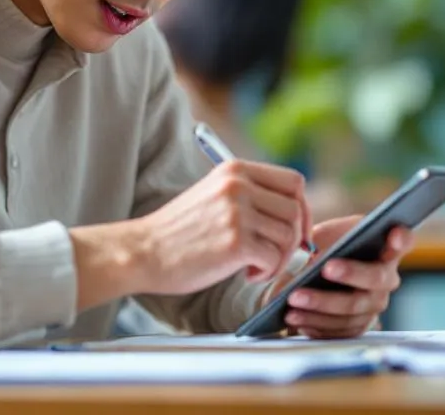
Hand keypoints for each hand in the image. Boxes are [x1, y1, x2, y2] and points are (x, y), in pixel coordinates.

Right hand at [134, 159, 310, 294]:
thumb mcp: (214, 195)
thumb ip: (250, 195)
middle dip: (294, 238)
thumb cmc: (179, 231)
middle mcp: (239, 185)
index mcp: (235, 170)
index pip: (294, 182)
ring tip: (254, 266)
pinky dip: (266, 272)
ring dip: (279, 258)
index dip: (302, 209)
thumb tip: (295, 213)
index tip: (295, 231)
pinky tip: (246, 274)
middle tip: (274, 255)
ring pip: (289, 236)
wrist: (143, 251)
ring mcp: (237, 212)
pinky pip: (275, 259)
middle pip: (296, 210)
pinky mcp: (236, 242)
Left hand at [271, 216, 414, 339]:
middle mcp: (387, 279)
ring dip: (321, 305)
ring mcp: (374, 305)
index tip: (394, 234)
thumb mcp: (326, 235)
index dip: (401, 238)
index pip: (404, 240)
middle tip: (325, 269)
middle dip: (350, 273)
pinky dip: (316, 324)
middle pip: (376, 278)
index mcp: (384, 248)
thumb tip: (310, 256)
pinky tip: (295, 317)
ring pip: (353, 309)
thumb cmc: (325, 248)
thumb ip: (327, 240)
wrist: (313, 274)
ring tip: (294, 299)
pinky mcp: (358, 326)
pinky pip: (340, 330)